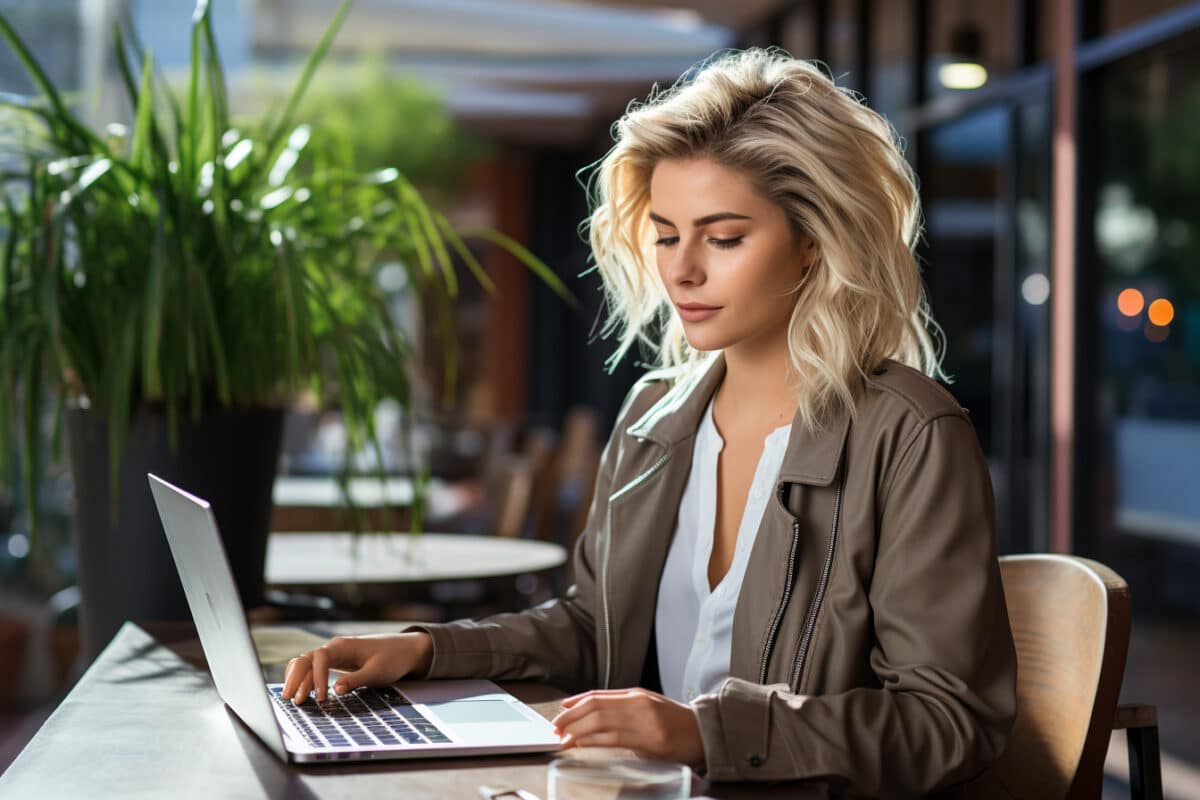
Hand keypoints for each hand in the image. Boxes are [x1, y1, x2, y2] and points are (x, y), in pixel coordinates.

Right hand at [281, 632, 432, 703]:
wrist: (406, 649)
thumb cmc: (393, 658)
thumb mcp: (377, 671)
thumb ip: (356, 680)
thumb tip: (336, 689)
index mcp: (343, 646)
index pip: (319, 658)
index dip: (316, 678)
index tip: (321, 698)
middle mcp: (334, 648)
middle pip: (305, 659)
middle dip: (295, 678)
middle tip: (289, 699)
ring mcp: (333, 655)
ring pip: (307, 665)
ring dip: (298, 681)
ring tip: (293, 701)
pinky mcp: (336, 663)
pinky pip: (315, 670)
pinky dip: (306, 680)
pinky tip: (303, 694)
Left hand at [550, 688, 705, 769]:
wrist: (704, 732)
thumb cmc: (674, 721)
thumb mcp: (648, 706)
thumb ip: (623, 707)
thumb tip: (592, 711)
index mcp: (636, 694)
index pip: (598, 696)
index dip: (576, 703)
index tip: (561, 711)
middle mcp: (638, 703)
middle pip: (595, 707)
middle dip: (571, 718)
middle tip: (556, 728)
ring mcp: (644, 721)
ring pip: (600, 722)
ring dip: (577, 731)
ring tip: (563, 739)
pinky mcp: (649, 740)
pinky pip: (613, 739)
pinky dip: (593, 742)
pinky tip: (582, 746)